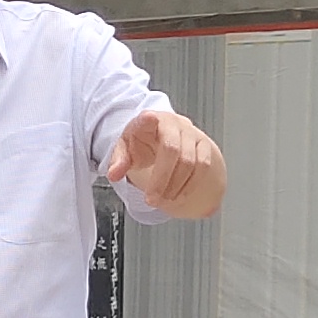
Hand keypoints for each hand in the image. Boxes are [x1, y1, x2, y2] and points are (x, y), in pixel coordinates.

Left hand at [101, 108, 220, 213]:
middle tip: (152, 198)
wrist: (162, 135)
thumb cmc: (143, 140)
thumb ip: (119, 161)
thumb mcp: (125, 148)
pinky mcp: (203, 144)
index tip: (148, 119)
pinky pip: (203, 166)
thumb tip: (114, 174)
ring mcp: (191, 133)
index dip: (149, 120)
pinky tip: (179, 195)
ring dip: (176, 186)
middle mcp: (173, 123)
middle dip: (162, 179)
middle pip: (172, 150)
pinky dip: (191, 185)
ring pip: (190, 161)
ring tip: (163, 200)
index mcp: (149, 120)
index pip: (149, 118)